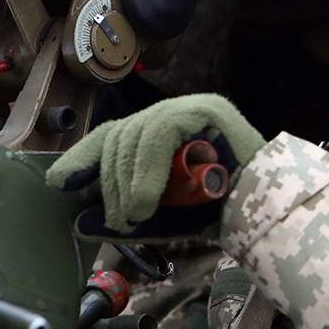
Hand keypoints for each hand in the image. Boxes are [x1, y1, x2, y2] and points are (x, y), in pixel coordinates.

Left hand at [46, 94, 264, 241]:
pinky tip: (145, 202)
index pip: (114, 135)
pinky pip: (158, 135)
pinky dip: (146, 172)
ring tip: (135, 216)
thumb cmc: (220, 213)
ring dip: (128, 183)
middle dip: (110, 182)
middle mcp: (175, 113)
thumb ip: (125, 217)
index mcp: (164, 133)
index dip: (84, 157)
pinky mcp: (204, 110)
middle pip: (120, 136)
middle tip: (118, 220)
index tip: (61, 182)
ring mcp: (191, 107)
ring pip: (135, 135)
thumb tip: (80, 221)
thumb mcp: (162, 216)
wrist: (268, 213)